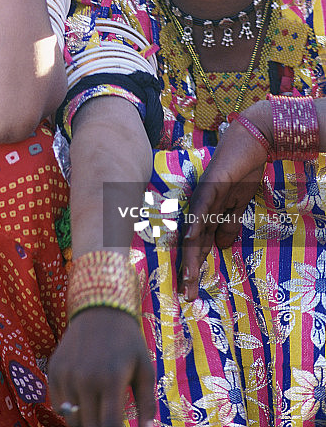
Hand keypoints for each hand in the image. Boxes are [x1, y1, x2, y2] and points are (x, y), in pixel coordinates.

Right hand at [48, 308, 154, 426]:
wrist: (99, 308)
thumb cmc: (127, 340)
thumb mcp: (144, 367)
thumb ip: (147, 403)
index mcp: (111, 380)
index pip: (109, 426)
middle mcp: (86, 379)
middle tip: (109, 420)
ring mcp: (67, 375)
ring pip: (72, 419)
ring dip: (85, 421)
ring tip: (98, 409)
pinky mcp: (54, 370)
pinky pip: (58, 405)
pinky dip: (69, 409)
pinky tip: (83, 398)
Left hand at [179, 100, 272, 301]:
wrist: (250, 143)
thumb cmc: (242, 171)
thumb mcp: (238, 205)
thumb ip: (229, 224)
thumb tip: (223, 248)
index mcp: (206, 212)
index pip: (199, 244)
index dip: (194, 266)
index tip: (191, 290)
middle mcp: (199, 206)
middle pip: (193, 242)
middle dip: (190, 269)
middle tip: (187, 295)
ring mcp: (203, 195)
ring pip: (195, 229)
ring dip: (190, 254)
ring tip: (187, 278)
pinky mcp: (211, 184)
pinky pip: (202, 207)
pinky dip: (197, 222)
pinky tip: (191, 238)